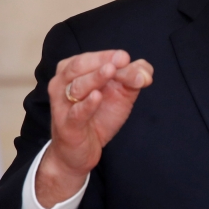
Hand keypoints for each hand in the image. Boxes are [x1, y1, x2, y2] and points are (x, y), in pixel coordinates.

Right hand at [36, 50, 153, 207]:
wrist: (81, 152)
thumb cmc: (97, 117)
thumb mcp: (120, 94)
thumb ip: (134, 78)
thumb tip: (145, 71)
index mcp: (73, 71)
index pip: (90, 58)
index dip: (109, 56)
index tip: (126, 57)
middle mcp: (62, 84)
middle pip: (80, 66)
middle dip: (102, 61)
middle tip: (122, 59)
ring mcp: (63, 105)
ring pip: (77, 86)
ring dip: (95, 77)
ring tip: (111, 71)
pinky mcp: (67, 127)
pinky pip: (76, 113)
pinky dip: (86, 104)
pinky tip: (97, 97)